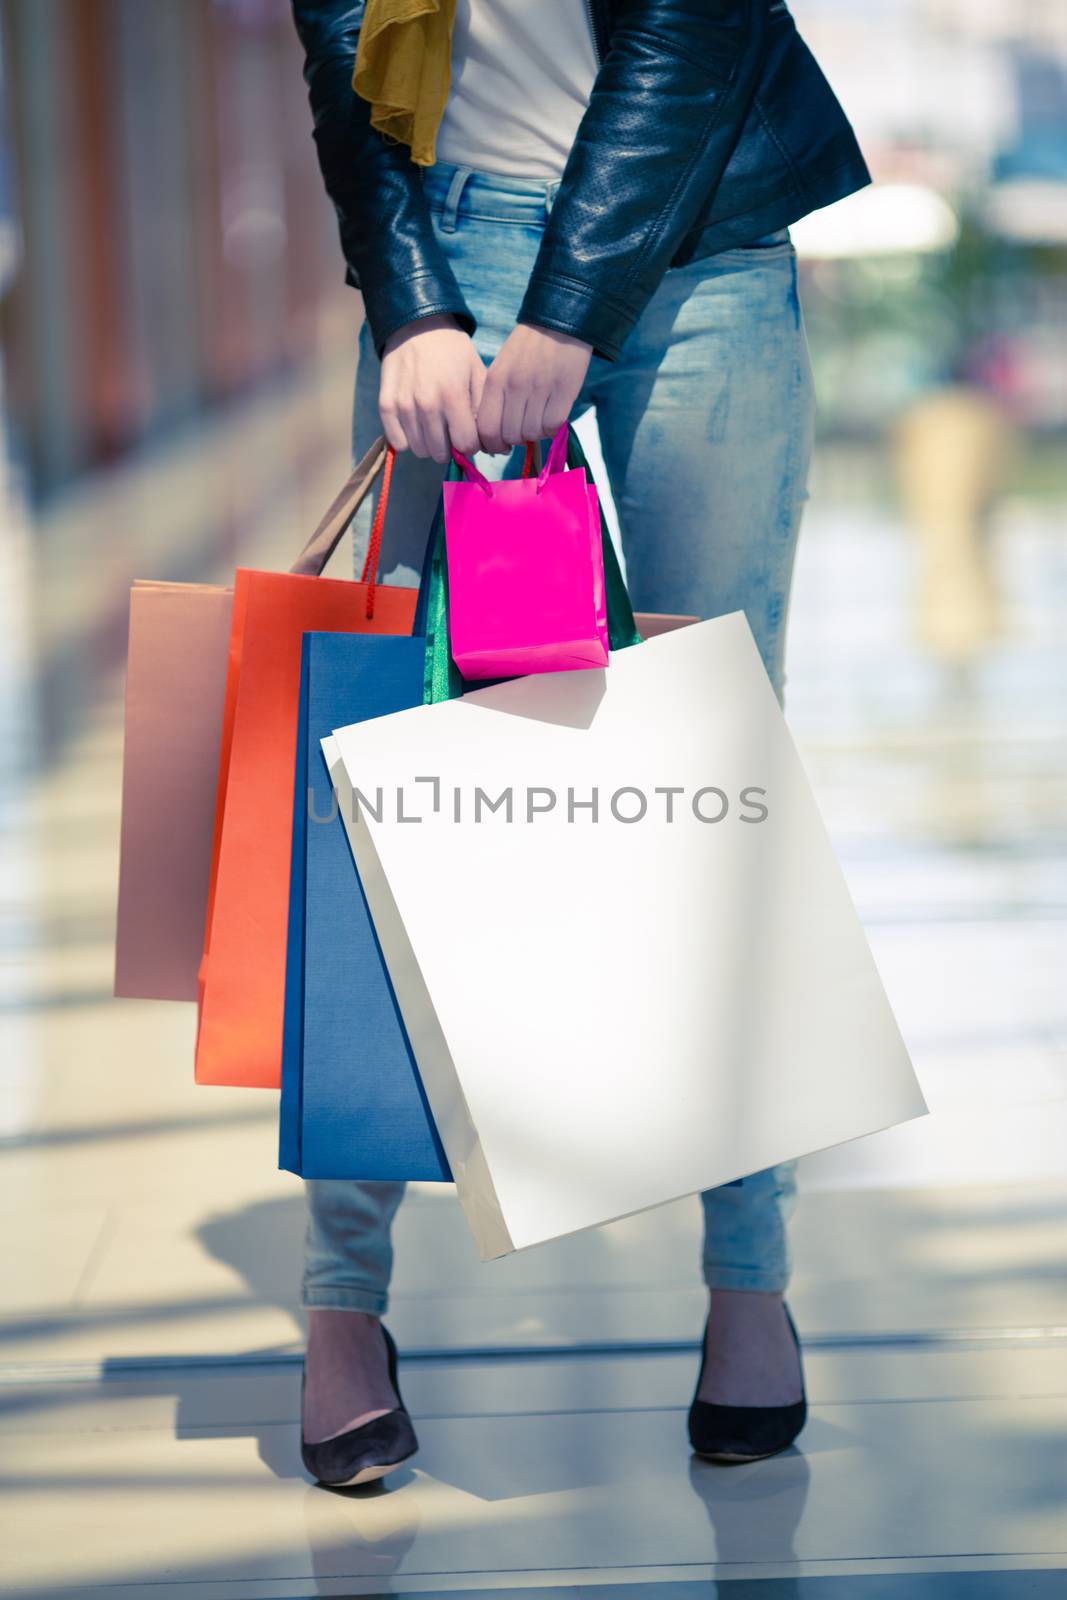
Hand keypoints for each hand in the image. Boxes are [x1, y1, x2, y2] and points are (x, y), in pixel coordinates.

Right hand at [379, 315, 485, 462]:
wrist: (417, 327)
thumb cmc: (452, 351)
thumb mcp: (477, 373)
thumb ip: (485, 410)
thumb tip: (497, 447)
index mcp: (453, 395)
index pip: (466, 445)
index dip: (471, 443)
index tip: (469, 433)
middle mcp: (426, 404)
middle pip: (441, 453)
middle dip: (450, 446)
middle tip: (450, 429)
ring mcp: (403, 406)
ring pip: (420, 450)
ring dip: (429, 443)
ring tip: (433, 425)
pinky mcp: (386, 405)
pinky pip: (399, 443)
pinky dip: (408, 439)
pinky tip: (415, 424)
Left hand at [477, 325, 592, 454]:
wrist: (559, 321)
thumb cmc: (528, 348)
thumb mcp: (502, 367)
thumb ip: (496, 398)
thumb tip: (494, 435)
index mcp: (496, 380)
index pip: (487, 429)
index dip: (493, 445)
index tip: (501, 445)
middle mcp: (515, 386)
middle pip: (510, 436)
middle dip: (516, 440)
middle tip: (523, 430)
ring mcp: (540, 389)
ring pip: (532, 433)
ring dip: (536, 433)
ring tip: (539, 420)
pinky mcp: (564, 391)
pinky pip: (553, 426)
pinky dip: (552, 428)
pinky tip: (553, 417)